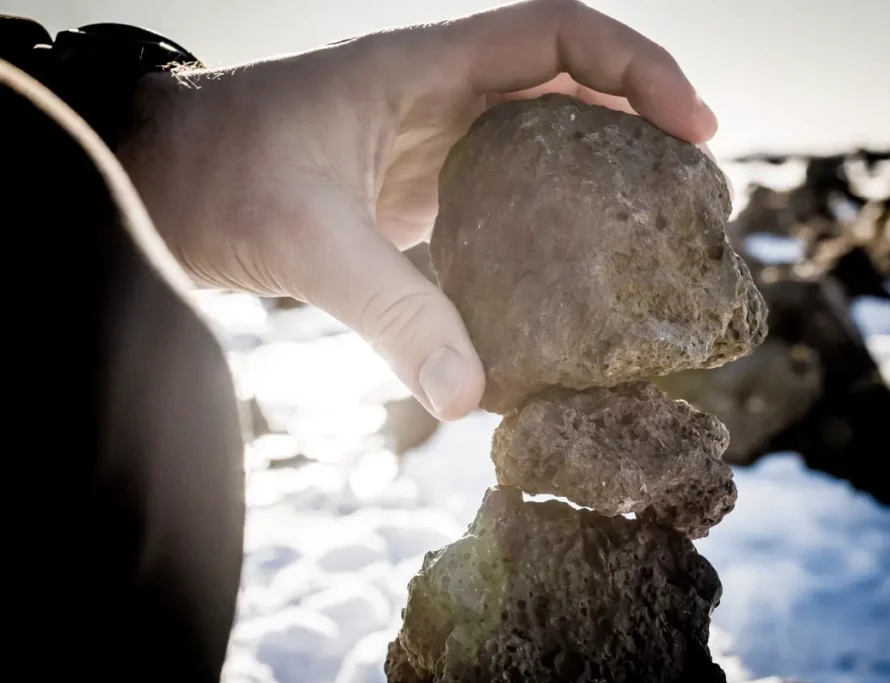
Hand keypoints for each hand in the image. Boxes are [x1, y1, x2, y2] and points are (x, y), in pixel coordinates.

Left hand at [119, 0, 716, 421]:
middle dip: (640, 126)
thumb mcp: (309, 238)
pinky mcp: (413, 194)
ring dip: (598, 176)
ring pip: (538, 142)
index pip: (559, 34)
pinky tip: (566, 279)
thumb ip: (392, 313)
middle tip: (694, 194)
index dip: (639, 67)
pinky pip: (500, 195)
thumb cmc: (215, 177)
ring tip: (652, 235)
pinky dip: (543, 225)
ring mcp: (426, 145)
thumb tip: (467, 400)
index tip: (696, 126)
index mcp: (425, 67)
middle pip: (568, 88)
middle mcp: (436, 97)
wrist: (155, 183)